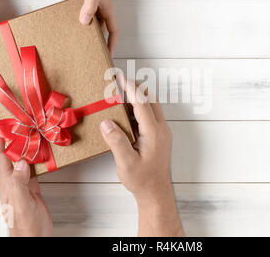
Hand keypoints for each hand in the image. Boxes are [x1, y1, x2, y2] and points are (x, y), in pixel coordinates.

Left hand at [0, 116, 52, 236]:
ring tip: (29, 128)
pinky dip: (36, 155)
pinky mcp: (32, 187)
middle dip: (8, 133)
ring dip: (23, 142)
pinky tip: (41, 149)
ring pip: (21, 157)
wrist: (34, 239)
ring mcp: (22, 182)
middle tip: (14, 117)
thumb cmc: (26, 226)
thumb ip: (20, 183)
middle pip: (8, 152)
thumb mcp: (22, 204)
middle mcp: (12, 179)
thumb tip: (22, 161)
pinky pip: (32, 166)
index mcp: (7, 182)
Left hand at [74, 0, 117, 54]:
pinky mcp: (86, 4)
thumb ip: (89, 7)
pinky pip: (85, 17)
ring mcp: (94, 8)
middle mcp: (103, 11)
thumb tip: (84, 22)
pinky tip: (74, 28)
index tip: (108, 54)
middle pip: (103, 31)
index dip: (112, 44)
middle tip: (94, 53)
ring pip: (93, 25)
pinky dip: (81, 23)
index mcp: (108, 11)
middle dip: (100, 42)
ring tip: (82, 43)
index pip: (114, 31)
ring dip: (88, 33)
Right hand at [100, 80, 184, 236]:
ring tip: (118, 96)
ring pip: (152, 106)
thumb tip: (106, 123)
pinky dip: (139, 108)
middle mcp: (161, 128)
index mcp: (154, 132)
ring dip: (137, 98)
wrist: (156, 192)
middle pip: (150, 99)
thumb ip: (117, 142)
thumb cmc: (141, 179)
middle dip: (135, 88)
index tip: (120, 77)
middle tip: (117, 82)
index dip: (131, 88)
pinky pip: (151, 115)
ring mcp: (162, 131)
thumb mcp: (125, 163)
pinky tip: (125, 113)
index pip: (142, 103)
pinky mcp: (159, 135)